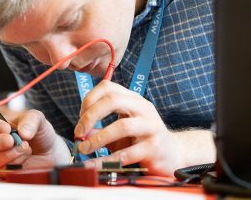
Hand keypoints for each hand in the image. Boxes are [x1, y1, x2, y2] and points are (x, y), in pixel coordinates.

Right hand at [0, 109, 69, 171]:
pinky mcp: (1, 171)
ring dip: (8, 154)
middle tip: (11, 140)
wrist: (50, 150)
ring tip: (24, 147)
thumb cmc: (39, 132)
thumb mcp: (38, 119)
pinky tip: (25, 156)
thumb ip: (30, 120)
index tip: (6, 128)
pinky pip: (0, 171)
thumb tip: (22, 132)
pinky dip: (15, 163)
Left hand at [74, 80, 214, 175]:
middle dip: (90, 116)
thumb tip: (79, 132)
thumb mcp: (120, 129)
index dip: (89, 99)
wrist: (172, 154)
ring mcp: (151, 127)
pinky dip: (106, 160)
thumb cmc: (142, 140)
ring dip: (98, 138)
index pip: (108, 87)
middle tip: (79, 132)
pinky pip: (126, 154)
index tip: (80, 117)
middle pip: (113, 100)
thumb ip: (100, 128)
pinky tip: (96, 164)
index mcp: (133, 99)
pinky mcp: (154, 148)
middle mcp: (143, 108)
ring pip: (121, 125)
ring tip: (85, 148)